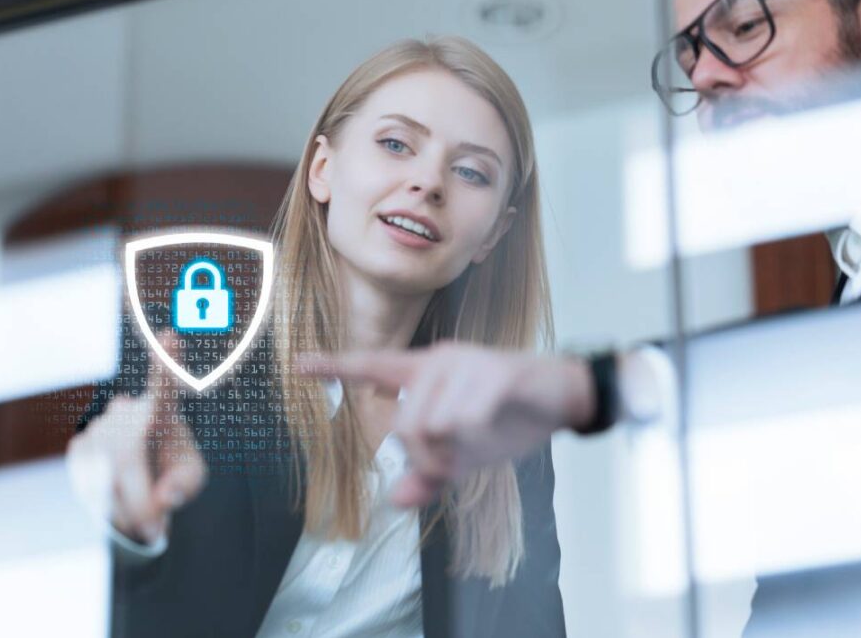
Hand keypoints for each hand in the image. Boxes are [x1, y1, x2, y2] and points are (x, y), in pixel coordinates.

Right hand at [67, 333, 207, 544]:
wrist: (139, 469)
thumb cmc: (173, 466)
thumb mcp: (191, 476)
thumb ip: (186, 486)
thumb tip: (164, 498)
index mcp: (163, 412)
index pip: (166, 387)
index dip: (168, 363)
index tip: (170, 334)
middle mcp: (127, 414)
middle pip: (130, 466)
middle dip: (143, 505)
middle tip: (157, 527)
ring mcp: (99, 428)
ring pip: (108, 485)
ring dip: (127, 511)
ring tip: (141, 506)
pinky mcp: (79, 447)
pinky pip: (93, 491)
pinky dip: (110, 509)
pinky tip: (118, 496)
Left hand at [299, 343, 594, 508]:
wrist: (562, 398)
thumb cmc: (508, 418)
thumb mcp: (465, 453)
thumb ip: (429, 473)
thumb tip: (395, 499)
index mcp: (426, 373)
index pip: (372, 366)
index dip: (334, 366)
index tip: (298, 364)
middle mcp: (439, 361)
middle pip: (405, 426)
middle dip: (428, 459)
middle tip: (453, 465)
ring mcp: (466, 364)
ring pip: (432, 426)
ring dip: (454, 451)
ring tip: (478, 441)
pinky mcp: (494, 372)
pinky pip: (464, 421)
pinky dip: (477, 437)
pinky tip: (496, 424)